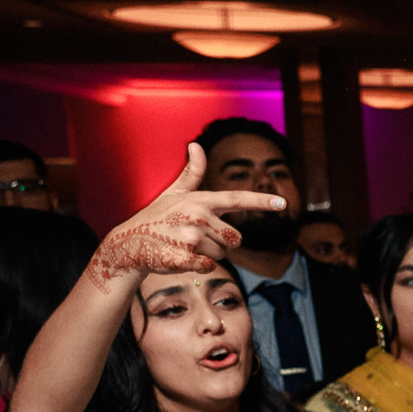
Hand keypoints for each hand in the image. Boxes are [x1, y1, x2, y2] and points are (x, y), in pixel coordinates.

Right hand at [88, 143, 285, 284]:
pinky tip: (180, 258)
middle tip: (195, 237)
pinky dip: (198, 266)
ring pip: (222, 255)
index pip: (235, 199)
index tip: (282, 203)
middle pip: (235, 238)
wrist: (129, 244)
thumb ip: (192, 173)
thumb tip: (196, 144)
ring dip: (207, 255)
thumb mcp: (173, 193)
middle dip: (221, 243)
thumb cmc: (156, 217)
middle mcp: (197, 216)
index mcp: (199, 200)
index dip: (261, 202)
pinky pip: (209, 267)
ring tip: (184, 246)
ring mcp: (190, 236)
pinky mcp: (184, 257)